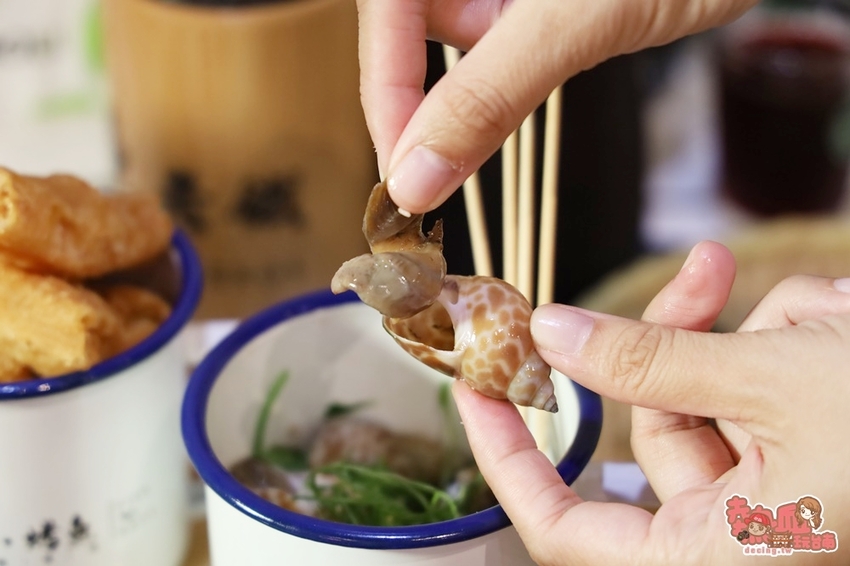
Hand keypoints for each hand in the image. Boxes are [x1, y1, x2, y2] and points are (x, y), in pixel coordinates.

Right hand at [357, 0, 756, 211]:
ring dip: (475, 84)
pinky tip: (556, 50)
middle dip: (426, 100)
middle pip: (403, 34)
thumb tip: (414, 179)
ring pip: (449, 41)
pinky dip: (507, 70)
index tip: (406, 180)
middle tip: (443, 172)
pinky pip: (491, 41)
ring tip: (549, 62)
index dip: (388, 100)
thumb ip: (486, 95)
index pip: (384, 19)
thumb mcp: (575, 20)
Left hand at [453, 241, 849, 563]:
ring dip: (751, 335)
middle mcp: (738, 535)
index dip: (510, 461)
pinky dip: (784, 344)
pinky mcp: (801, 453)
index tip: (477, 388)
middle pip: (651, 429)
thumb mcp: (774, 384)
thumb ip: (653, 362)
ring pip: (705, 398)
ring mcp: (772, 494)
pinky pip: (756, 393)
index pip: (565, 532)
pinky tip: (835, 319)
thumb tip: (551, 334)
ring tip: (819, 311)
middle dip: (674, 340)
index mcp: (718, 557)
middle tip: (702, 273)